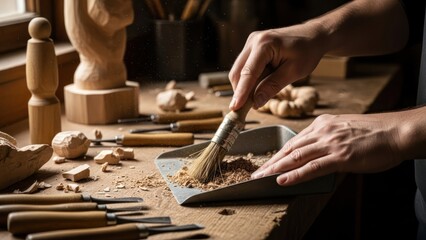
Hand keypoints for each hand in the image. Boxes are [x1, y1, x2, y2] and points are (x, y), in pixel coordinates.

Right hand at [228, 22, 326, 110]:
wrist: (313, 35)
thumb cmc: (307, 51)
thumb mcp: (294, 72)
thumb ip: (273, 86)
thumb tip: (256, 103)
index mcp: (264, 44)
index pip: (248, 73)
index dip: (241, 92)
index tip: (235, 108)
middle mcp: (253, 41)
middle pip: (237, 72)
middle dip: (240, 91)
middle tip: (244, 109)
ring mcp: (251, 43)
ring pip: (238, 70)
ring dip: (244, 86)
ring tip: (256, 97)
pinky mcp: (252, 47)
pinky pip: (244, 67)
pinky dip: (249, 80)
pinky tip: (259, 86)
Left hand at [251, 114, 402, 185]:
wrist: (396, 131)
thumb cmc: (374, 132)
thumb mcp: (344, 129)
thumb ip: (327, 138)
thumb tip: (316, 152)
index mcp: (322, 124)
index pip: (294, 141)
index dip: (278, 154)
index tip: (267, 163)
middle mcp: (323, 131)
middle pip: (290, 149)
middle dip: (271, 162)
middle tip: (256, 173)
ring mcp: (331, 143)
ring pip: (296, 157)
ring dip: (276, 169)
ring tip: (261, 178)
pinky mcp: (340, 156)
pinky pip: (313, 167)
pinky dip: (296, 174)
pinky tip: (282, 180)